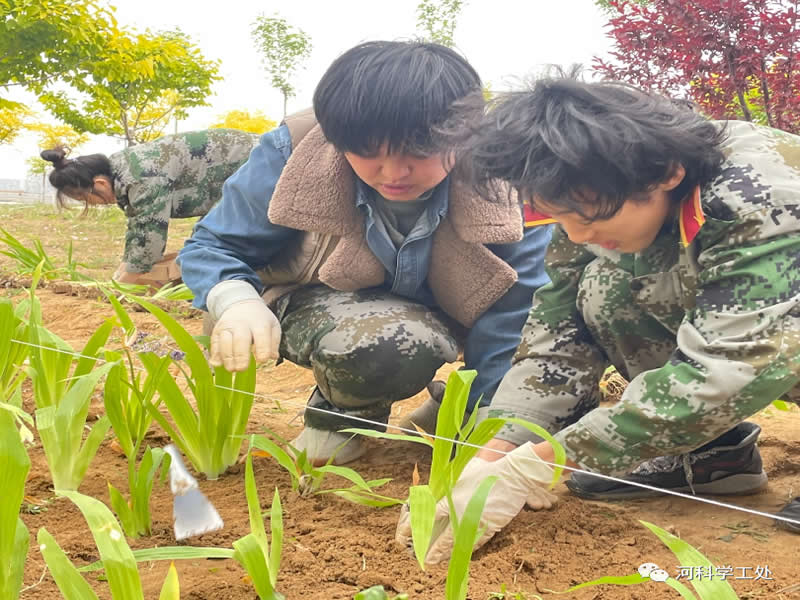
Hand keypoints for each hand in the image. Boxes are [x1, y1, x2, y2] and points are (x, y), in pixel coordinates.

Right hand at [207, 280, 280, 370]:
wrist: (242, 305)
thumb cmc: (260, 320)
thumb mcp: (273, 326)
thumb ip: (274, 342)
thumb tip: (273, 357)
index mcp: (259, 323)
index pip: (261, 335)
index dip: (262, 349)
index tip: (262, 360)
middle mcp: (242, 323)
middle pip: (240, 339)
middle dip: (241, 356)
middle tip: (242, 369)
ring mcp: (228, 326)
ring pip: (225, 341)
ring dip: (227, 357)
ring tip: (232, 369)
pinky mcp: (217, 331)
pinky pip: (214, 343)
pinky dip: (215, 354)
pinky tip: (217, 364)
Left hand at [395, 442, 557, 564]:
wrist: (512, 478)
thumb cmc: (486, 472)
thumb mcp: (461, 474)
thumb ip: (448, 484)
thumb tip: (435, 488)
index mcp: (452, 498)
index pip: (428, 516)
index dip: (415, 527)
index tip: (406, 536)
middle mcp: (461, 513)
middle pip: (442, 537)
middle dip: (432, 549)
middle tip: (424, 558)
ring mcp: (475, 523)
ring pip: (457, 544)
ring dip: (446, 553)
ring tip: (436, 560)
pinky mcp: (489, 528)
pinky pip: (474, 543)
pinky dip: (464, 549)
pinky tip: (458, 554)